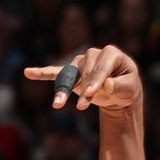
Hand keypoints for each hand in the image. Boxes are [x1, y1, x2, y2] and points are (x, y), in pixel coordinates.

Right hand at [25, 45, 143, 113]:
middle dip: (84, 89)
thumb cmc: (126, 88)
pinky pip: (55, 72)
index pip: (101, 67)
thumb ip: (121, 87)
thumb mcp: (130, 89)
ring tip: (58, 104)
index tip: (90, 94)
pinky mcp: (72, 73)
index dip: (96, 80)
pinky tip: (28, 72)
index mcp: (111, 53)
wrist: (119, 93)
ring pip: (70, 75)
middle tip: (83, 106)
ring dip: (63, 89)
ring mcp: (81, 63)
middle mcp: (94, 55)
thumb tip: (107, 84)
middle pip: (85, 71)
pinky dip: (42, 73)